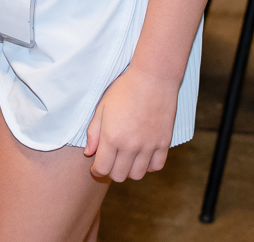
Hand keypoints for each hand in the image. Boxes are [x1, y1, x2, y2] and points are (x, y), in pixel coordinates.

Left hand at [84, 65, 176, 181]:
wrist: (152, 78)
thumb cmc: (124, 89)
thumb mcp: (102, 107)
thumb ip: (94, 132)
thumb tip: (89, 154)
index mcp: (112, 137)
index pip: (102, 169)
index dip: (97, 170)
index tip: (97, 165)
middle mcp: (130, 146)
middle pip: (119, 175)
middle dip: (111, 171)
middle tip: (111, 161)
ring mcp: (149, 146)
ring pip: (137, 175)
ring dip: (129, 170)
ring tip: (126, 159)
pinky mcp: (164, 143)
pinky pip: (156, 166)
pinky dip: (148, 166)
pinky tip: (142, 155)